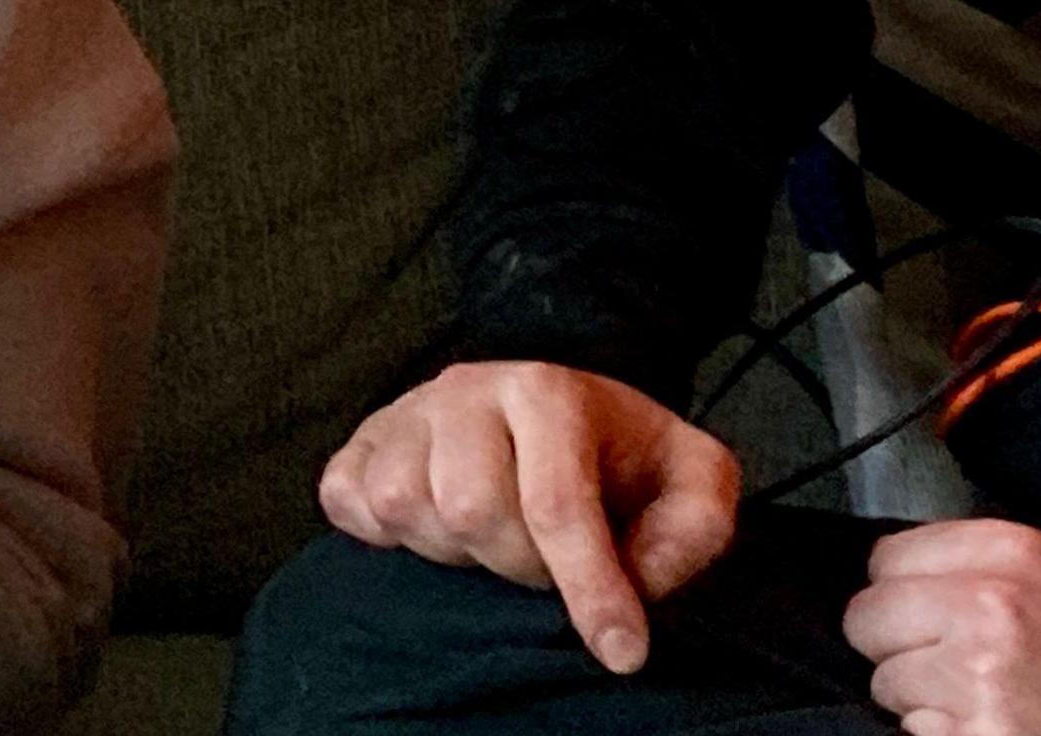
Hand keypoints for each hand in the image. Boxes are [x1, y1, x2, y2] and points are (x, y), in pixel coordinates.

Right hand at [316, 360, 740, 674]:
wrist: (546, 409)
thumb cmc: (616, 456)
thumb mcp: (689, 476)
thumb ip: (694, 524)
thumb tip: (642, 580)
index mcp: (548, 391)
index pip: (558, 503)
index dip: (590, 589)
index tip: (622, 652)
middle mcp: (467, 389)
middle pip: (472, 508)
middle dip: (518, 563)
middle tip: (544, 563)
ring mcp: (405, 412)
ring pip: (402, 505)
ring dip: (452, 549)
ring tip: (489, 542)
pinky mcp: (360, 441)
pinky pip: (346, 501)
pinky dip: (384, 534)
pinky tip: (434, 531)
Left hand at [840, 519, 1040, 735]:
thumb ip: (976, 564)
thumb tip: (895, 573)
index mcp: (1011, 552)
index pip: (887, 557)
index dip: (900, 590)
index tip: (924, 610)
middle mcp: (989, 604)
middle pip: (868, 616)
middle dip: (895, 644)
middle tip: (941, 661)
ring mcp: (978, 673)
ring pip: (885, 679)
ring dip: (917, 696)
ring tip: (974, 699)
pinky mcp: (973, 731)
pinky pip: (912, 727)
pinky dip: (936, 731)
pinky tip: (980, 725)